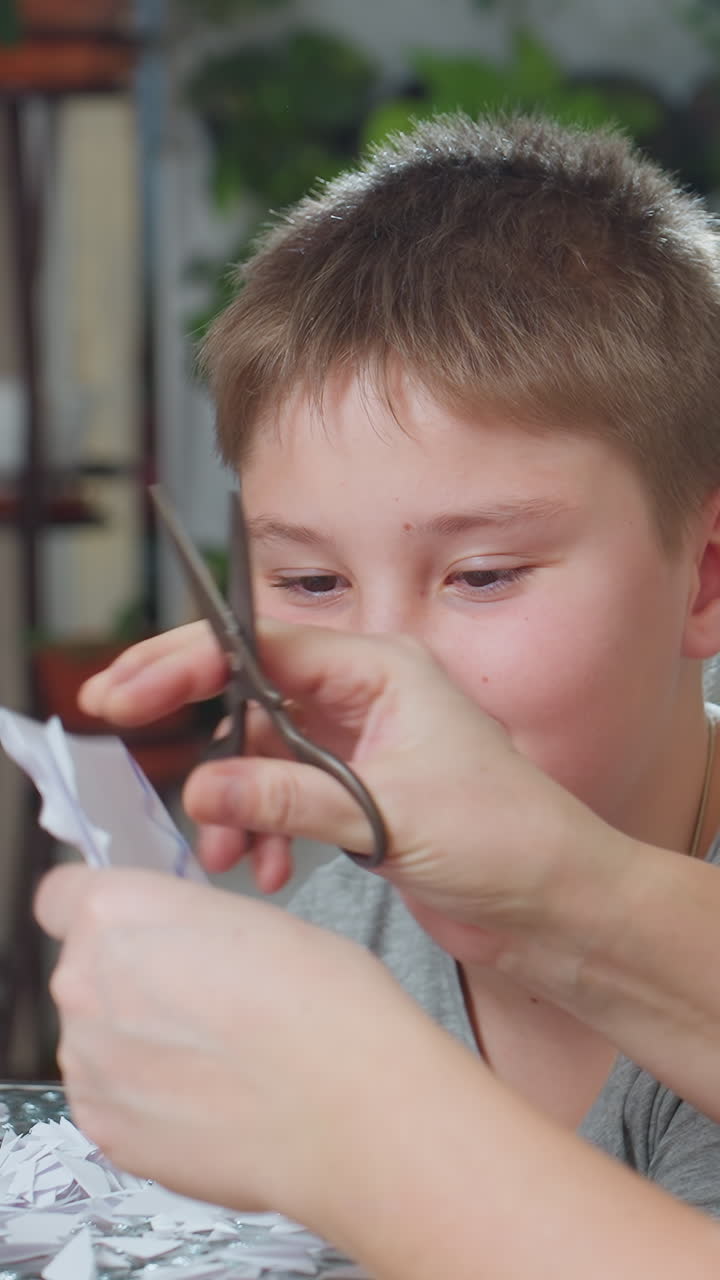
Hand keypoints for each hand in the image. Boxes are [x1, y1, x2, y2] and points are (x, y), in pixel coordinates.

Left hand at [33, 863, 433, 1228]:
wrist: (355, 1111)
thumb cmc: (328, 1006)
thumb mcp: (255, 919)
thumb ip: (184, 926)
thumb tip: (171, 948)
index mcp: (120, 913)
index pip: (61, 895)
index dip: (102, 909)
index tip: (134, 928)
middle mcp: (87, 984)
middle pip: (85, 969)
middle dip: (132, 978)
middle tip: (203, 996)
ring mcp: (91, 1065)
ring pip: (98, 1037)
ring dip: (138, 1040)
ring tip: (217, 1057)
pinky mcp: (107, 1132)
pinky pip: (112, 1098)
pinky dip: (149, 1097)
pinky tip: (211, 1097)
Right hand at [79, 619, 626, 968]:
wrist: (555, 904)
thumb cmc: (505, 837)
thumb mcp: (389, 812)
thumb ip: (291, 797)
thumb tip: (202, 788)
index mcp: (380, 670)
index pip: (261, 649)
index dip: (186, 664)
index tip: (125, 691)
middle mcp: (365, 698)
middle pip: (252, 694)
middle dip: (191, 721)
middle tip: (119, 724)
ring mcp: (359, 747)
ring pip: (261, 757)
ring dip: (233, 802)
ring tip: (223, 852)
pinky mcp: (358, 797)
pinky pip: (285, 799)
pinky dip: (266, 831)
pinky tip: (269, 869)